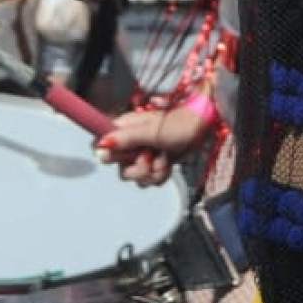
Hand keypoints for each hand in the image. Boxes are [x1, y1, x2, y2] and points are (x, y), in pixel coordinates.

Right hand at [95, 102, 217, 185]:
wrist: (203, 127)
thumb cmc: (179, 123)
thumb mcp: (149, 131)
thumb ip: (124, 139)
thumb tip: (100, 145)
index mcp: (124, 129)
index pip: (101, 146)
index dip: (111, 156)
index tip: (128, 154)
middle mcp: (131, 142)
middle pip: (120, 169)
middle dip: (139, 168)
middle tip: (151, 156)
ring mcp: (143, 154)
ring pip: (137, 177)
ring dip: (153, 172)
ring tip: (164, 158)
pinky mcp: (155, 163)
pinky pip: (150, 179)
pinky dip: (161, 175)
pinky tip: (168, 164)